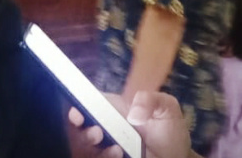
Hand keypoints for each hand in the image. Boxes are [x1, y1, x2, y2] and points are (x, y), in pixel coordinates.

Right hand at [68, 91, 190, 157]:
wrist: (176, 157)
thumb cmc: (168, 129)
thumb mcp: (166, 107)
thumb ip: (151, 99)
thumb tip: (133, 114)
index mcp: (108, 108)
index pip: (83, 103)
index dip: (75, 106)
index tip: (77, 114)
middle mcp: (101, 125)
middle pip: (76, 126)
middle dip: (80, 130)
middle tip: (97, 133)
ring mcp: (103, 145)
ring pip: (83, 145)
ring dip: (91, 146)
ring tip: (116, 148)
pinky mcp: (106, 155)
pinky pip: (94, 156)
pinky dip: (103, 155)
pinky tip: (119, 154)